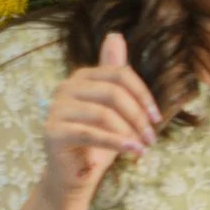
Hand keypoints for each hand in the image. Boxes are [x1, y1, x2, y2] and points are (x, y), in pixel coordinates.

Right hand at [41, 32, 160, 206]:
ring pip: (103, 113)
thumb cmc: (99, 141)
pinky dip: (116, 143)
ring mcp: (56, 109)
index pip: (120, 74)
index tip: (157, 117)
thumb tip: (115, 35)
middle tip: (151, 138)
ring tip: (143, 147)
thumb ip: (115, 75)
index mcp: (83, 76)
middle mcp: (66, 87)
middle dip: (137, 116)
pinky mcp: (52, 131)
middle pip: (113, 92)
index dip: (143, 94)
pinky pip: (90, 133)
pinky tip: (133, 152)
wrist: (75, 174)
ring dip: (129, 132)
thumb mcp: (114, 107)